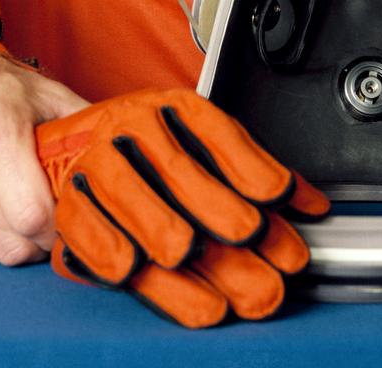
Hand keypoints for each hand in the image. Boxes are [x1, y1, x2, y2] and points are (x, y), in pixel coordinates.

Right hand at [38, 88, 329, 327]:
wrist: (73, 147)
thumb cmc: (150, 152)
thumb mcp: (204, 145)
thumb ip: (256, 173)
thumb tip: (312, 205)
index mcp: (171, 107)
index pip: (215, 131)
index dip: (249, 164)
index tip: (278, 197)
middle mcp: (132, 127)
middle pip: (180, 171)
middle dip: (222, 216)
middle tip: (253, 246)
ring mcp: (96, 162)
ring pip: (134, 199)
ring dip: (168, 239)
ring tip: (200, 272)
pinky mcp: (68, 204)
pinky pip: (89, 230)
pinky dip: (111, 253)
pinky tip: (135, 271)